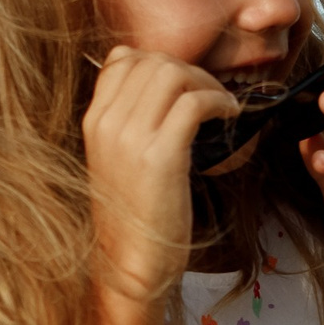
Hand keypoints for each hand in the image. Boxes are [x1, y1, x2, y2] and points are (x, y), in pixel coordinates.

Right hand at [82, 46, 235, 305]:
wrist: (130, 265)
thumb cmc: (133, 216)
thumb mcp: (118, 160)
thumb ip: (129, 123)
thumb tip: (158, 86)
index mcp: (93, 121)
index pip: (122, 59)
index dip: (160, 61)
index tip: (184, 82)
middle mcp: (107, 123)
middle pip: (152, 62)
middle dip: (190, 70)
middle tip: (211, 93)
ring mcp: (131, 138)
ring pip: (174, 74)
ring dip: (207, 83)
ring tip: (222, 104)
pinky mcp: (160, 155)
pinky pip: (195, 103)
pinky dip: (219, 101)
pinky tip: (230, 116)